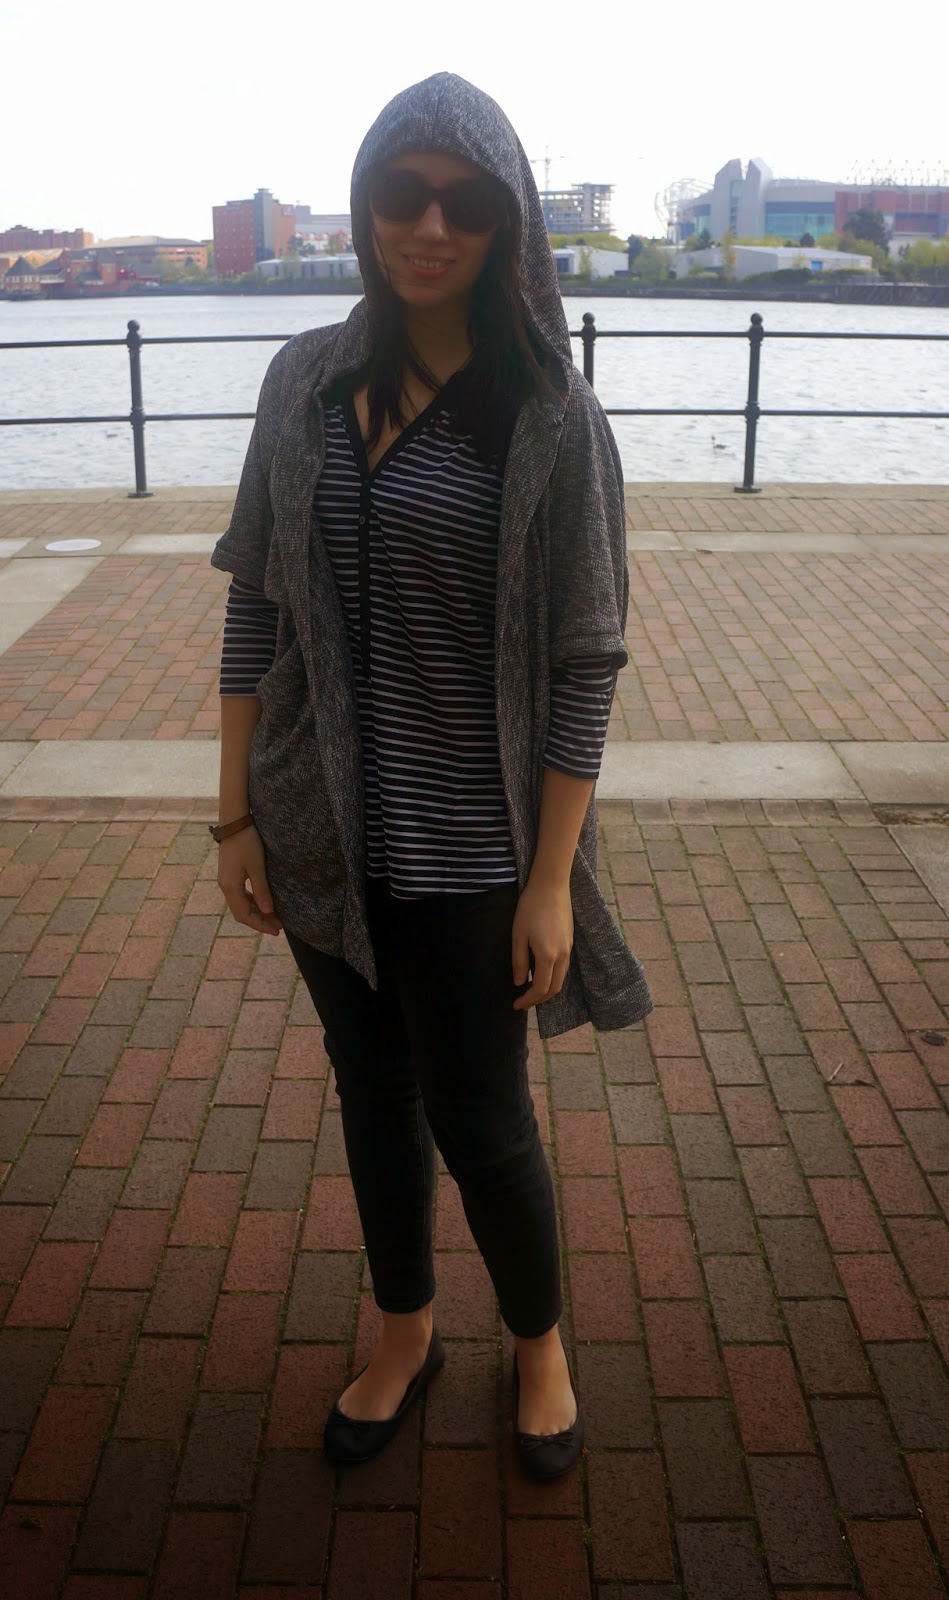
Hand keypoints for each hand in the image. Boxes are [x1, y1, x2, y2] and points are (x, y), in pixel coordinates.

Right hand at [217, 826, 282, 936]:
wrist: (235, 821)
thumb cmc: (247, 842)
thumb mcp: (257, 867)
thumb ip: (262, 890)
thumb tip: (268, 911)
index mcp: (230, 887)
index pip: (244, 915)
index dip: (260, 925)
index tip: (277, 930)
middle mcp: (225, 886)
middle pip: (241, 912)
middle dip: (260, 921)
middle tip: (279, 927)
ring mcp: (226, 880)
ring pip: (241, 904)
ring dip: (257, 912)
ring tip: (275, 917)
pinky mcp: (230, 874)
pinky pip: (240, 895)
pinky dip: (252, 902)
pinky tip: (264, 904)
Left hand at [512, 876, 572, 1010]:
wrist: (551, 885)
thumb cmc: (530, 907)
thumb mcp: (518, 935)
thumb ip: (519, 961)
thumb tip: (519, 982)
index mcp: (548, 956)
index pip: (540, 989)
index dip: (528, 1000)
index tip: (515, 1005)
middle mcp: (563, 955)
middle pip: (555, 988)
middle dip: (539, 999)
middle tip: (523, 1002)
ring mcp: (569, 948)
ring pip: (562, 978)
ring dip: (547, 989)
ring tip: (530, 990)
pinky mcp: (570, 940)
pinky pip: (564, 967)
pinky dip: (554, 977)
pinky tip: (541, 973)